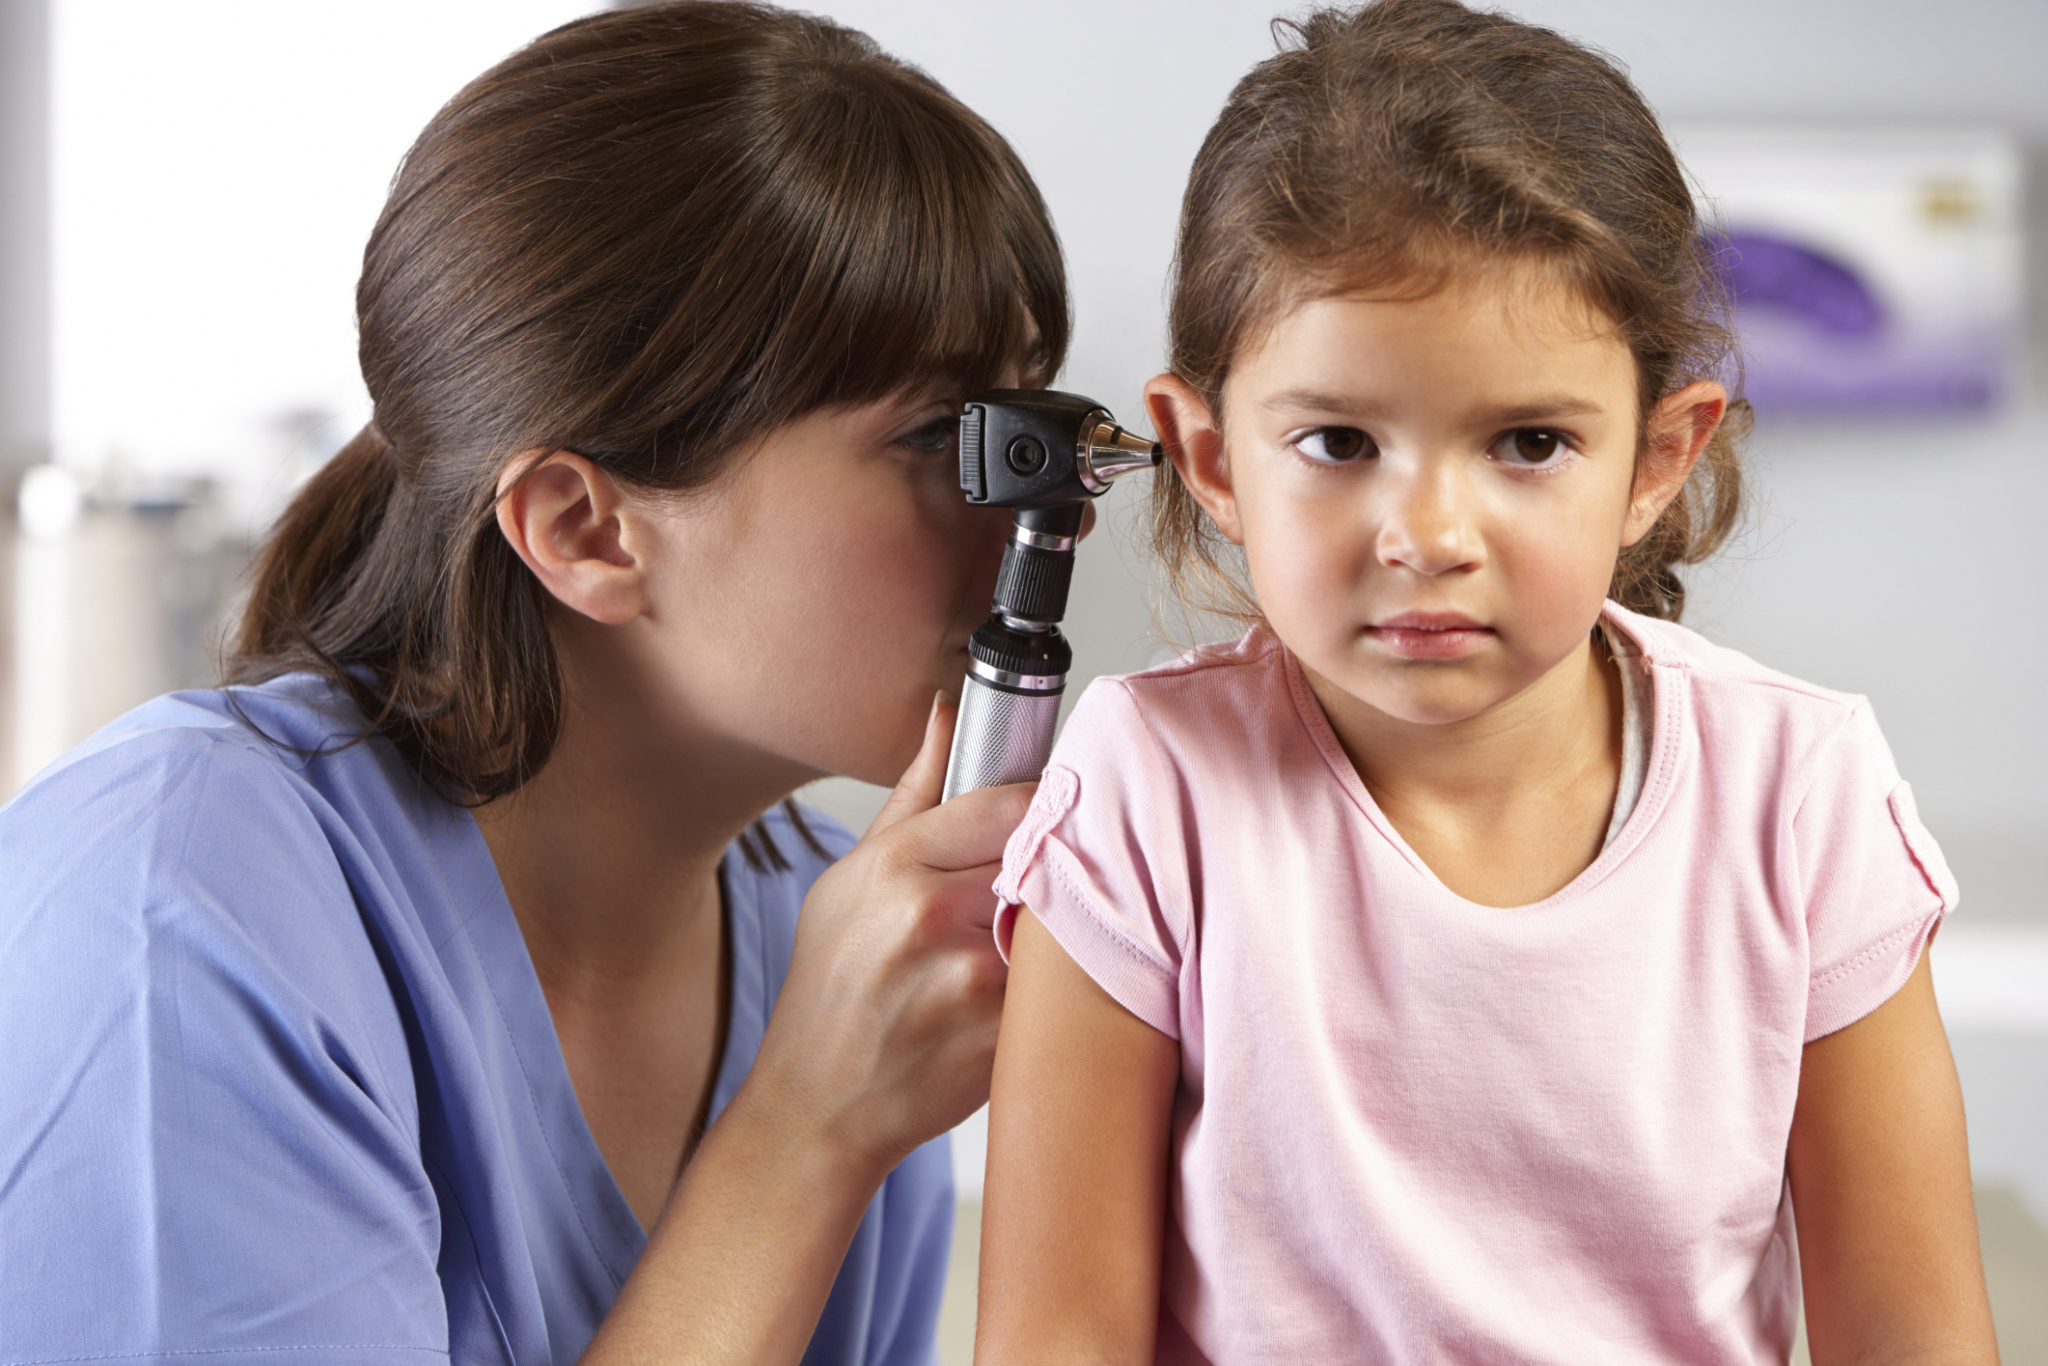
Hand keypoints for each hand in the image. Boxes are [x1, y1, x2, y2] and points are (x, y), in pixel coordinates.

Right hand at [745, 694, 1032, 1176]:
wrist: (818, 1108)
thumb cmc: (829, 990)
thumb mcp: (849, 880)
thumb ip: (913, 794)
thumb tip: (950, 714)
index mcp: (896, 865)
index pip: (1009, 801)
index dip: (1046, 802)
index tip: (1060, 805)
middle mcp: (933, 915)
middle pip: (1043, 856)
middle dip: (1054, 864)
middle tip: (1055, 873)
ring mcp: (972, 979)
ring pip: (1058, 922)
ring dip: (1061, 926)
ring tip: (1035, 938)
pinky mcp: (1002, 1036)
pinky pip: (1058, 989)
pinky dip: (1060, 987)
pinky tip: (1037, 996)